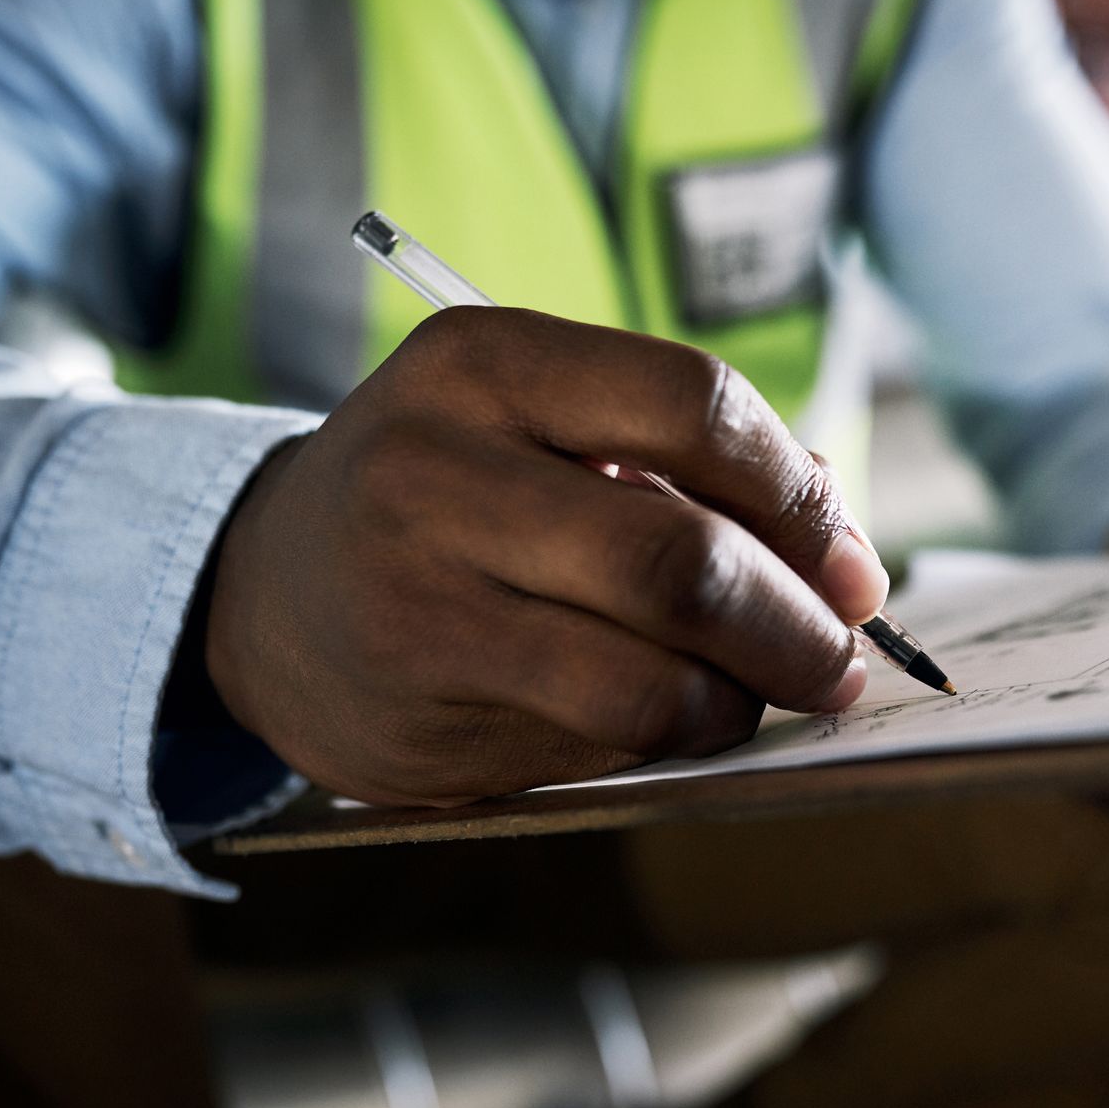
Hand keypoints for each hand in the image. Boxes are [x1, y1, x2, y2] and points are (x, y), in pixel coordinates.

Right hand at [203, 307, 885, 806]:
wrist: (260, 588)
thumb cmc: (450, 492)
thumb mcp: (537, 420)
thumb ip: (686, 462)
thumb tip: (846, 555)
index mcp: (484, 362)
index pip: (698, 404)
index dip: (801, 495)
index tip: (848, 559)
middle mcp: (436, 473)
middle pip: (683, 561)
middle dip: (797, 624)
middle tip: (840, 656)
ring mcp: (418, 604)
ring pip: (648, 679)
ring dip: (742, 700)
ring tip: (759, 693)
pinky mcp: (418, 718)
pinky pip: (600, 745)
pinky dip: (672, 739)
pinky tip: (675, 719)